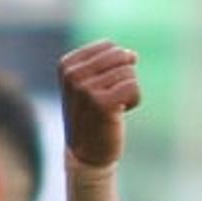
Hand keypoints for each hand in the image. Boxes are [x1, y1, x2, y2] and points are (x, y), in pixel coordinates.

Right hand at [59, 40, 142, 166]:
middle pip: (121, 57)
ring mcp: (85, 88)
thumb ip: (107, 64)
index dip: (116, 67)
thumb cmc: (94, 117)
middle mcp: (73, 74)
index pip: (109, 46)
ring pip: (129, 73)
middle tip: (111, 99)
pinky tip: (119, 114)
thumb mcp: (92, 84)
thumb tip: (132, 54)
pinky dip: (134, 101)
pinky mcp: (101, 103)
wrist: (87, 154)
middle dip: (125, 78)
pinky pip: (134, 88)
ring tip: (113, 108)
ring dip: (129, 93)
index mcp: (67, 64)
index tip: (102, 88)